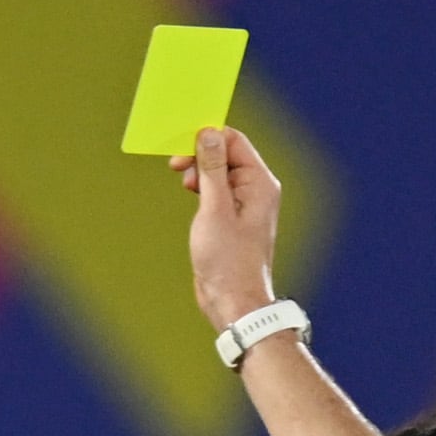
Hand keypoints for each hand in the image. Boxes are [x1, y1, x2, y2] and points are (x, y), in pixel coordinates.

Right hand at [171, 124, 284, 332]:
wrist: (234, 301)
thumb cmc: (228, 260)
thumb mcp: (215, 209)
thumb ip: (212, 169)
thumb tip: (209, 134)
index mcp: (259, 182)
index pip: (233, 142)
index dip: (207, 138)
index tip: (181, 146)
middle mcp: (255, 189)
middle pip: (225, 153)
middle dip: (200, 155)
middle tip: (177, 166)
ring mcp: (244, 203)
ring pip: (218, 171)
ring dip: (198, 170)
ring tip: (184, 183)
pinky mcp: (232, 216)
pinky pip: (216, 189)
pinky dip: (201, 186)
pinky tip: (190, 193)